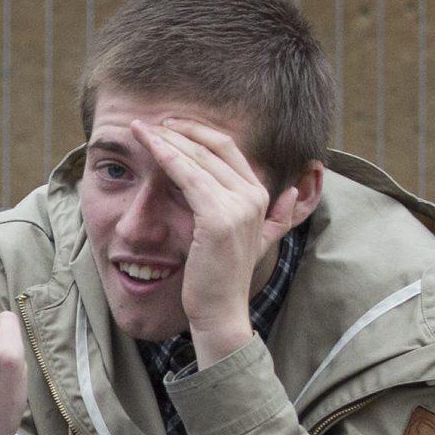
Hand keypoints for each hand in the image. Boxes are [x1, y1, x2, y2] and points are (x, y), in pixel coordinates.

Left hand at [133, 116, 310, 364]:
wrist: (221, 312)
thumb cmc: (226, 277)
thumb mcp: (259, 241)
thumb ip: (278, 217)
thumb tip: (294, 193)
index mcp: (261, 196)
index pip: (228, 148)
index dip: (199, 131)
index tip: (170, 125)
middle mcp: (254, 195)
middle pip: (213, 146)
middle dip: (179, 129)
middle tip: (150, 122)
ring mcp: (238, 205)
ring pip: (197, 157)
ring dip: (166, 138)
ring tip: (140, 129)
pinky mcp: (218, 217)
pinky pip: (186, 175)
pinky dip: (165, 156)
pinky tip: (147, 146)